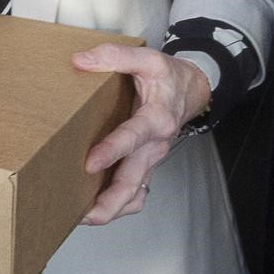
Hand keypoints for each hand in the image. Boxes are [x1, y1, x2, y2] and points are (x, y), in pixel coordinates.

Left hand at [69, 42, 211, 225]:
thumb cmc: (168, 77)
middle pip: (133, 181)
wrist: (193, 90)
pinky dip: (119, 205)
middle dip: (108, 201)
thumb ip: (115, 56)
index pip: (133, 138)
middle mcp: (155, 145)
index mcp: (156, 118)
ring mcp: (151, 159)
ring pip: (134, 194)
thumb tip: (80, 61)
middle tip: (80, 212)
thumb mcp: (147, 58)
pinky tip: (96, 208)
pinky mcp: (146, 165)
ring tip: (81, 217)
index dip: (113, 151)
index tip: (90, 163)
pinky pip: (135, 194)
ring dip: (111, 209)